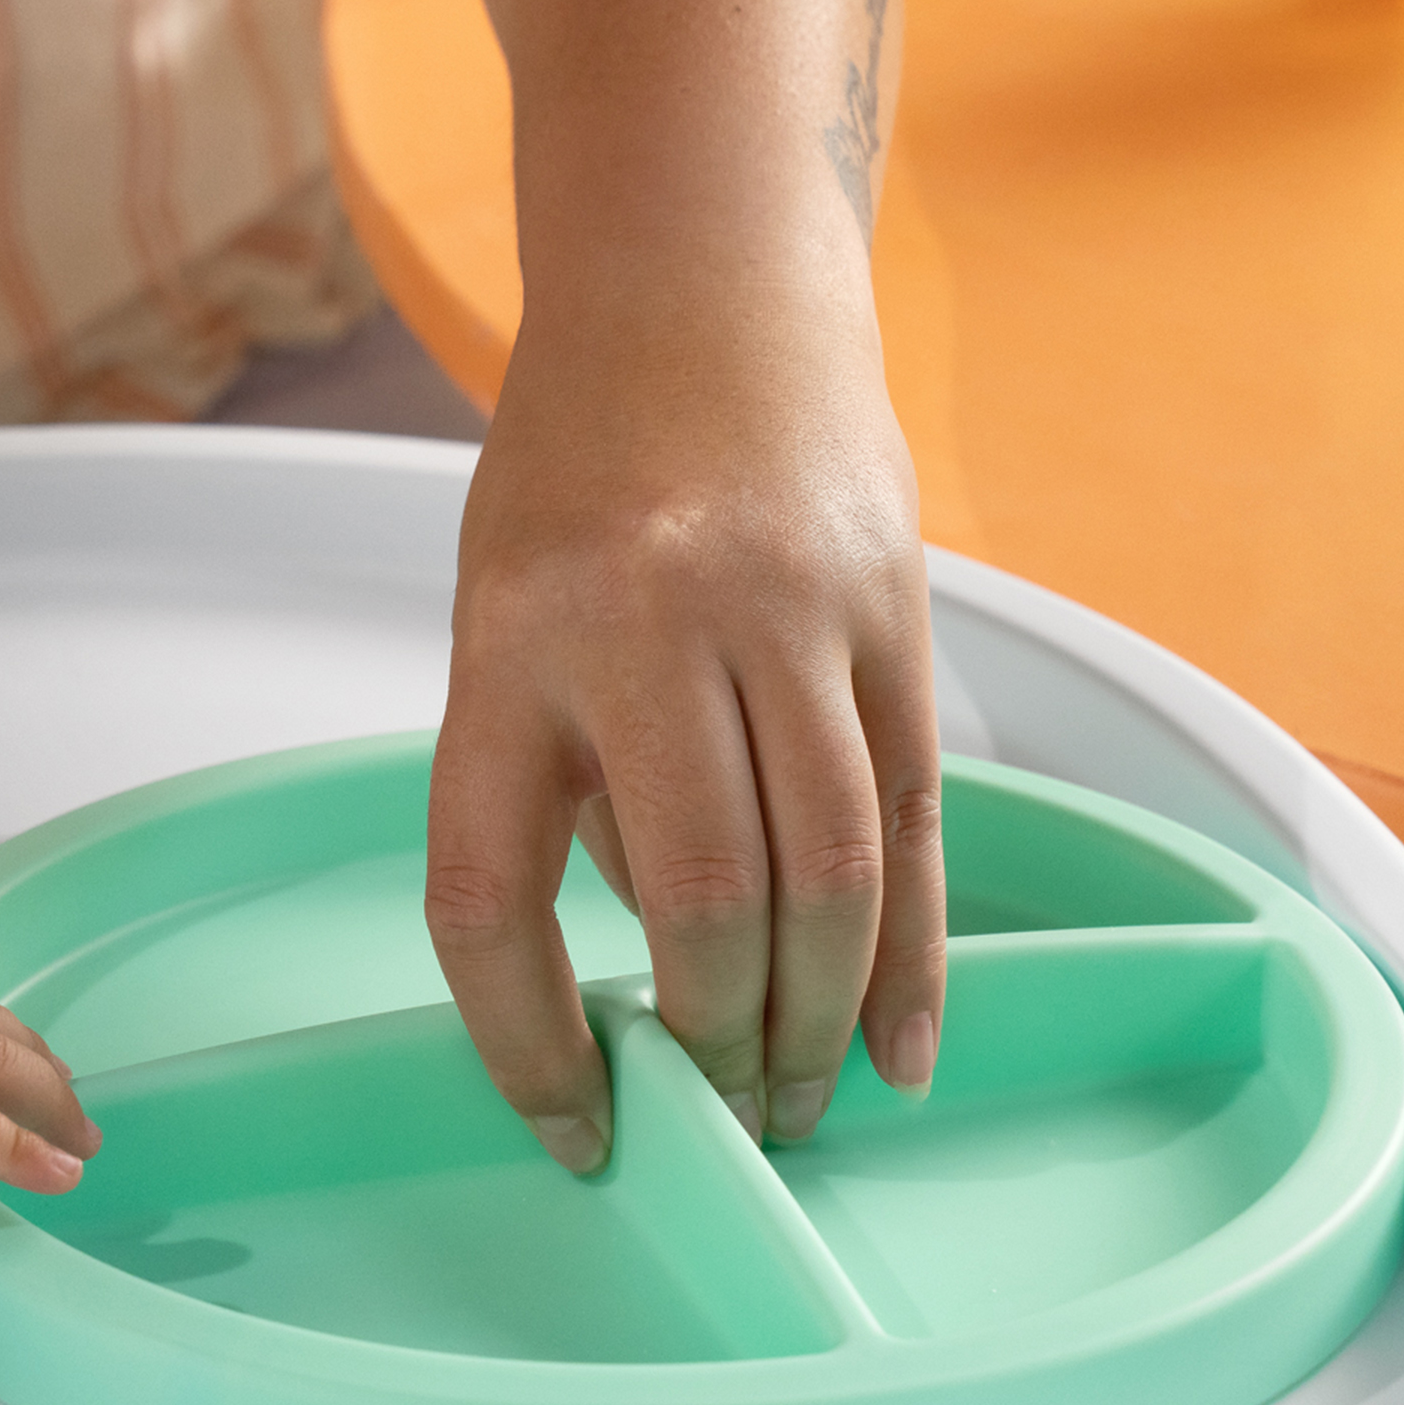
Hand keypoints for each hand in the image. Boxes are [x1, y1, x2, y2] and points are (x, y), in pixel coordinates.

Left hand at [425, 290, 942, 1167]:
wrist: (705, 279)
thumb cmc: (584, 468)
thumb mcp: (507, 615)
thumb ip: (564, 783)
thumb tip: (669, 965)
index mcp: (511, 645)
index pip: (489, 897)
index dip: (523, 1041)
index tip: (573, 1125)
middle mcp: (648, 626)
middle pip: (693, 901)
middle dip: (714, 1044)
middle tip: (720, 1116)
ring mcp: (786, 611)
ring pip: (823, 872)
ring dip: (816, 1019)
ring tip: (800, 1100)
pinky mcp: (895, 609)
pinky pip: (914, 815)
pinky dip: (914, 950)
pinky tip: (902, 1046)